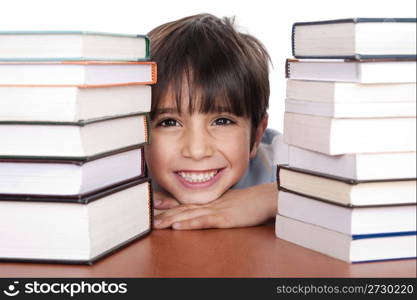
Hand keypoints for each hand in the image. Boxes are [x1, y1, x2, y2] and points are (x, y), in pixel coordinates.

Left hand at [153, 183, 277, 229]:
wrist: (265, 198)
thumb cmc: (249, 202)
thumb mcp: (228, 202)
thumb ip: (214, 205)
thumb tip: (201, 209)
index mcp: (209, 200)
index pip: (184, 201)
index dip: (166, 202)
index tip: (151, 203)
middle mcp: (208, 203)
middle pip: (181, 208)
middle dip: (163, 213)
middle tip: (145, 215)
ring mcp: (215, 210)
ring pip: (188, 215)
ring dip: (170, 219)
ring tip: (155, 223)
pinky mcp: (224, 218)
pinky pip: (204, 222)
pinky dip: (189, 224)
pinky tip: (177, 227)